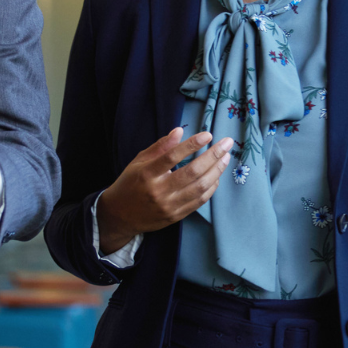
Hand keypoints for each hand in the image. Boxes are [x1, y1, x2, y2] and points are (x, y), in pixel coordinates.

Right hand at [95, 127, 234, 252]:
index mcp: (147, 174)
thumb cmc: (130, 183)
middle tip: (227, 144)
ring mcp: (169, 206)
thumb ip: (160, 147)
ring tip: (226, 158)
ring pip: (200, 188)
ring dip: (216, 171)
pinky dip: (211, 188)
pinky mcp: (176, 216)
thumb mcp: (139, 161)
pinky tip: (216, 176)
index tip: (208, 134)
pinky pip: (199, 201)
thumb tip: (179, 130)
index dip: (191, 144)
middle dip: (213, 156)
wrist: (119, 216)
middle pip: (192, 172)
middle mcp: (159, 191)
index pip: (172, 157)